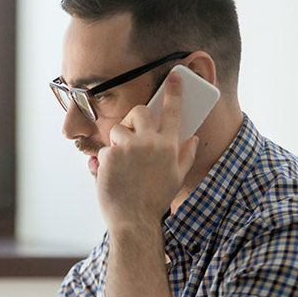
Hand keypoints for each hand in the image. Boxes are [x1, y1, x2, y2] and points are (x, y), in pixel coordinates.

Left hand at [96, 69, 198, 229]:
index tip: (175, 76)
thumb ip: (186, 155)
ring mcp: (128, 148)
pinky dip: (105, 162)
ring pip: (118, 130)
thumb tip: (193, 138)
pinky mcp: (110, 156)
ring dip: (117, 142)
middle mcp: (150, 143)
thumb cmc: (156, 201)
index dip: (175, 92)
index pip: (174, 112)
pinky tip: (112, 177)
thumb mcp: (177, 178)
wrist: (134, 220)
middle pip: (139, 110)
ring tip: (122, 163)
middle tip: (131, 131)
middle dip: (133, 116)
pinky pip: (104, 150)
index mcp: (169, 146)